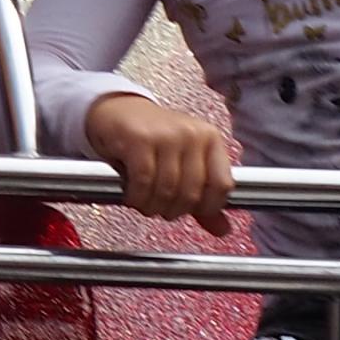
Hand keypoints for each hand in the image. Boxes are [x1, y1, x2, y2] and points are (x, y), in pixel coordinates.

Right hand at [86, 92, 234, 234]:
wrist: (117, 109)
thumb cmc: (151, 138)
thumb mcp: (183, 163)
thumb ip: (202, 196)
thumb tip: (223, 230)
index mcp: (210, 139)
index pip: (222, 185)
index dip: (207, 207)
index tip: (190, 210)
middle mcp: (192, 134)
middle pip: (192, 192)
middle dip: (174, 210)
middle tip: (161, 209)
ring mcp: (166, 135)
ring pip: (167, 190)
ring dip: (153, 206)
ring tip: (145, 203)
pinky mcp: (139, 139)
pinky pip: (143, 181)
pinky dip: (137, 197)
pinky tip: (132, 195)